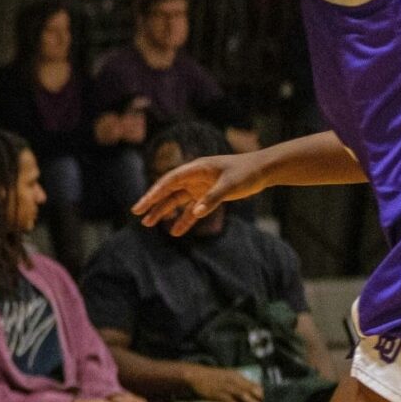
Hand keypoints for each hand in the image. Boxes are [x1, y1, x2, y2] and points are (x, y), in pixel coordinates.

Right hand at [134, 152, 270, 235]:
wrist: (262, 170)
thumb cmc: (246, 172)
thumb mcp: (230, 185)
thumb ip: (212, 199)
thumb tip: (196, 213)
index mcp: (196, 169)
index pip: (169, 181)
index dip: (153, 193)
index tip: (141, 205)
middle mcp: (194, 177)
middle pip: (168, 191)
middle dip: (153, 202)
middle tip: (137, 214)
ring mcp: (199, 187)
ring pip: (177, 200)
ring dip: (164, 211)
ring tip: (149, 224)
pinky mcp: (207, 196)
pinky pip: (192, 210)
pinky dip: (185, 220)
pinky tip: (176, 232)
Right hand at [185, 365, 263, 401]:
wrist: (195, 375)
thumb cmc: (211, 377)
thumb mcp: (227, 375)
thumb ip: (238, 382)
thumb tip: (251, 391)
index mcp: (236, 376)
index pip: (253, 384)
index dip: (260, 392)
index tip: (266, 399)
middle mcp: (232, 380)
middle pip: (249, 389)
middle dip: (258, 397)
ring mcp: (225, 387)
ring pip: (241, 394)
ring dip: (250, 401)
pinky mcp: (217, 393)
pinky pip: (229, 400)